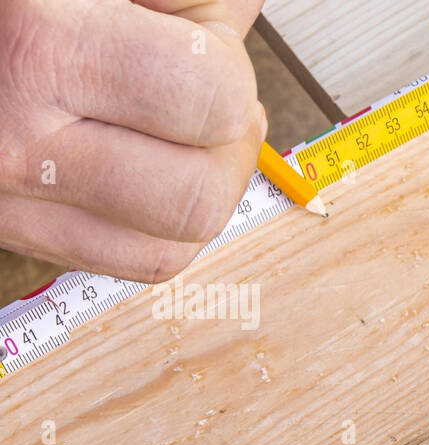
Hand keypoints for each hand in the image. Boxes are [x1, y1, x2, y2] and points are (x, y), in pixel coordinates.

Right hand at [0, 0, 265, 282]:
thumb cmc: (3, 3)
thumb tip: (232, 27)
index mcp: (34, 36)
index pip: (210, 94)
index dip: (229, 62)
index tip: (209, 36)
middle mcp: (9, 131)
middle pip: (199, 194)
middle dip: (229, 140)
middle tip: (209, 90)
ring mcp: (0, 194)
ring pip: (174, 245)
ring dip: (207, 188)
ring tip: (191, 131)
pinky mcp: (4, 226)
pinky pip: (131, 262)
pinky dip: (167, 223)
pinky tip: (157, 167)